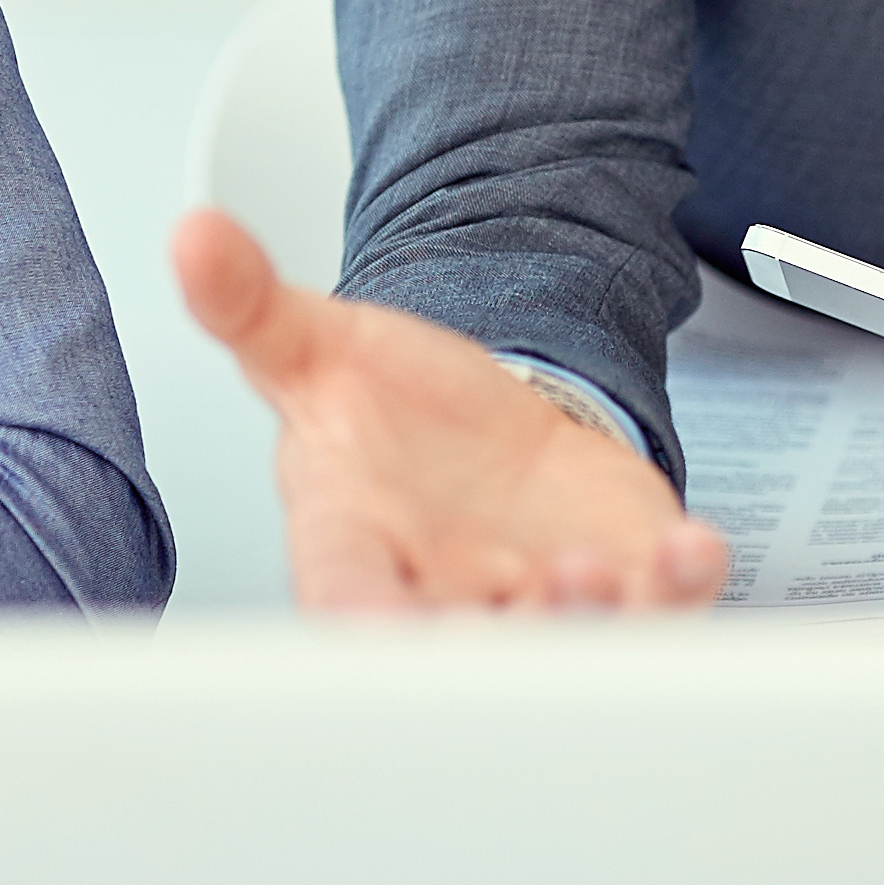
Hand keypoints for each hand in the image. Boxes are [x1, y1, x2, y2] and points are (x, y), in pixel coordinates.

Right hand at [175, 207, 731, 609]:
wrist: (486, 431)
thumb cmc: (393, 420)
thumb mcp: (315, 349)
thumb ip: (251, 307)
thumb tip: (195, 235)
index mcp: (357, 548)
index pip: (344, 598)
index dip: (357, 619)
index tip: (369, 624)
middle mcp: (450, 594)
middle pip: (462, 649)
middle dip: (486, 639)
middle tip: (501, 605)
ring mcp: (543, 600)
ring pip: (568, 644)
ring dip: (585, 622)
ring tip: (586, 574)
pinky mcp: (629, 582)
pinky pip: (667, 605)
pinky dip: (683, 584)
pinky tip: (689, 550)